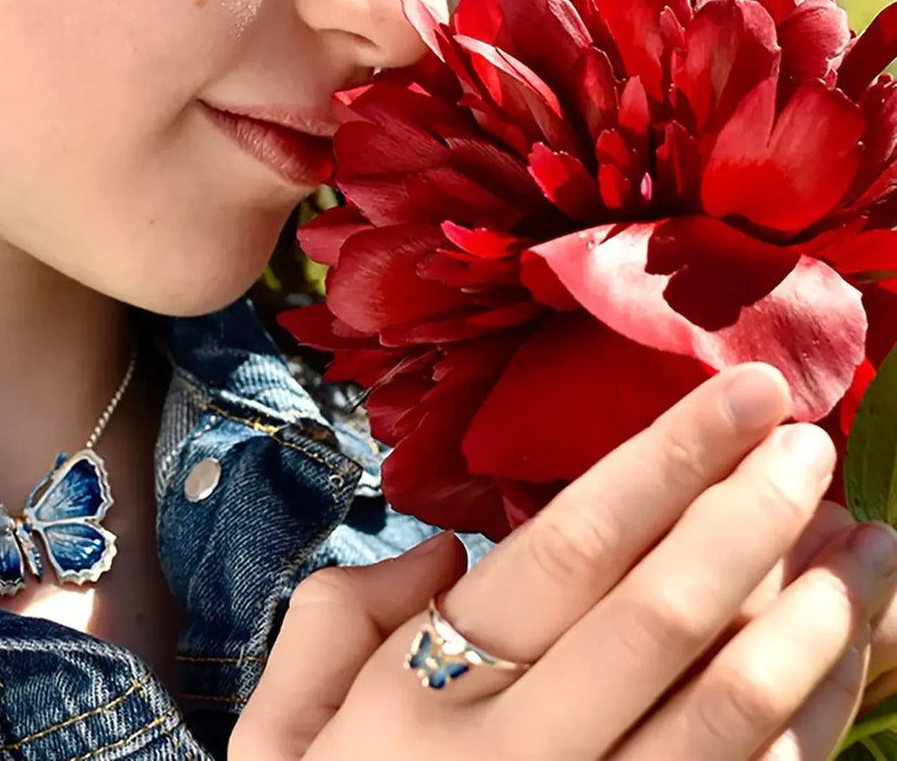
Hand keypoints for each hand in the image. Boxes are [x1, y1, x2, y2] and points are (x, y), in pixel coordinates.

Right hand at [231, 365, 896, 759]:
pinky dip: (819, 715)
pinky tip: (849, 647)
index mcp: (429, 690)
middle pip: (664, 614)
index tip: (741, 394)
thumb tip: (444, 555)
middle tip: (810, 441)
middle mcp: (525, 754)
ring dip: (818, 617)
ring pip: (733, 709)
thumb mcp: (280, 731)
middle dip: (749, 515)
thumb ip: (340, 618)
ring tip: (872, 539)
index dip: (667, 460)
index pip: (572, 547)